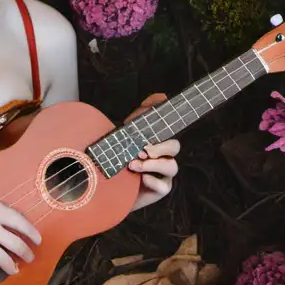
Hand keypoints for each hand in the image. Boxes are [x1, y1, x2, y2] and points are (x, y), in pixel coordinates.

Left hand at [125, 94, 179, 211]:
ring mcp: (164, 173)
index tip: (154, 126)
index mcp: (157, 141)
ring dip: (153, 164)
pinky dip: (153, 181)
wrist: (109, 186)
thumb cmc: (121, 158)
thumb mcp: (126, 134)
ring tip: (134, 164)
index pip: (168, 129)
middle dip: (160, 147)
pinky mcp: (160, 189)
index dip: (167, 124)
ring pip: (172, 166)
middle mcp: (164, 156)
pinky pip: (164, 186)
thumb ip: (140, 116)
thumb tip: (162, 96)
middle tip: (142, 150)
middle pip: (175, 146)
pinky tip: (141, 180)